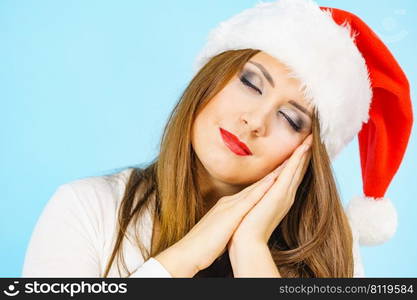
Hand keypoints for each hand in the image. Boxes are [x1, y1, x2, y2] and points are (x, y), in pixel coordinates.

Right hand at [156, 159, 291, 275]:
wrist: (188, 252)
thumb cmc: (203, 245)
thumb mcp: (218, 229)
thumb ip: (226, 222)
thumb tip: (233, 223)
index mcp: (227, 207)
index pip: (250, 193)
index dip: (265, 184)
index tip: (279, 176)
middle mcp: (229, 202)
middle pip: (255, 186)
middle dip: (273, 174)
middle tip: (289, 161)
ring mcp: (230, 206)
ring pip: (255, 188)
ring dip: (272, 175)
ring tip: (288, 163)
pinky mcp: (231, 214)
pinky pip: (249, 199)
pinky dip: (262, 189)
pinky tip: (272, 180)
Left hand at [228, 134, 312, 247]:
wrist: (246, 241)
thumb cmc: (247, 226)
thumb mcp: (255, 206)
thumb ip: (260, 197)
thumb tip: (259, 191)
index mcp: (279, 197)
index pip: (290, 175)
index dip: (297, 161)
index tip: (303, 147)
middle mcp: (285, 195)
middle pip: (298, 170)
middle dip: (305, 154)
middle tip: (313, 138)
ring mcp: (284, 194)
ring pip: (297, 168)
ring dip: (304, 153)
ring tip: (312, 139)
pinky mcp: (279, 194)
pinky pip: (291, 172)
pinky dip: (298, 160)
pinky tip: (303, 149)